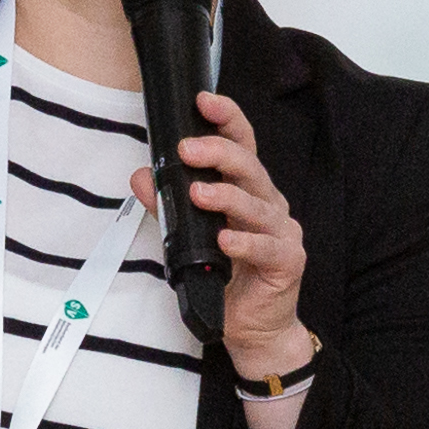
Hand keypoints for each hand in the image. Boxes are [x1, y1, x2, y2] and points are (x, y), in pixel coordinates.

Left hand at [132, 89, 312, 376]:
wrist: (252, 328)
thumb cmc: (224, 276)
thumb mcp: (187, 238)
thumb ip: (167, 206)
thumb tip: (141, 177)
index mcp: (248, 190)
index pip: (242, 145)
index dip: (226, 119)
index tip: (203, 100)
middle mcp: (269, 204)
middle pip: (251, 167)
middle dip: (219, 153)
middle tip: (189, 150)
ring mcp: (282, 232)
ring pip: (258, 204)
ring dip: (227, 197)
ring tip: (199, 194)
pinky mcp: (288, 261)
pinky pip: (267, 247)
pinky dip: (245, 242)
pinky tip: (225, 240)